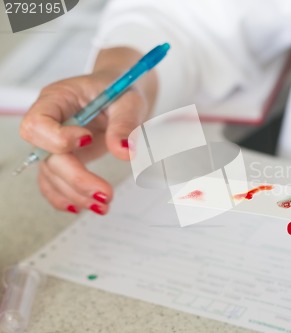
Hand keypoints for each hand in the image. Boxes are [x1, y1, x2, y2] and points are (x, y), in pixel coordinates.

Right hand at [19, 48, 157, 214]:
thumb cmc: (121, 90)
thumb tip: (126, 151)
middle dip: (76, 178)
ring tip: (105, 205)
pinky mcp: (65, 158)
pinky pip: (55, 182)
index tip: (89, 140)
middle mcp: (50, 122)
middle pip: (47, 156)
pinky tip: (84, 206)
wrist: (122, 95)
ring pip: (52, 175)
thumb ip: (125, 123)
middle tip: (106, 194)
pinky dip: (67, 197)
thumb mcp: (129, 101)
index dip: (58, 138)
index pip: (38, 123)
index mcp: (58, 99)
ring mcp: (55, 142)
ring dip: (75, 194)